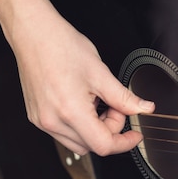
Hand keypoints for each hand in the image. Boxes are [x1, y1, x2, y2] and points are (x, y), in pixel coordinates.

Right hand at [10, 5, 154, 155]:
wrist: (33, 33)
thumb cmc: (61, 46)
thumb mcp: (101, 73)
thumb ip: (125, 98)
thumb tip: (143, 108)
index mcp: (70, 112)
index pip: (103, 145)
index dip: (124, 142)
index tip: (135, 135)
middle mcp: (52, 121)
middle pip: (92, 145)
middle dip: (111, 130)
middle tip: (115, 106)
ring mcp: (42, 121)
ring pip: (79, 142)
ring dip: (96, 129)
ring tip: (99, 103)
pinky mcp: (37, 117)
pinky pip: (65, 133)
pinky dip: (81, 125)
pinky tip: (85, 104)